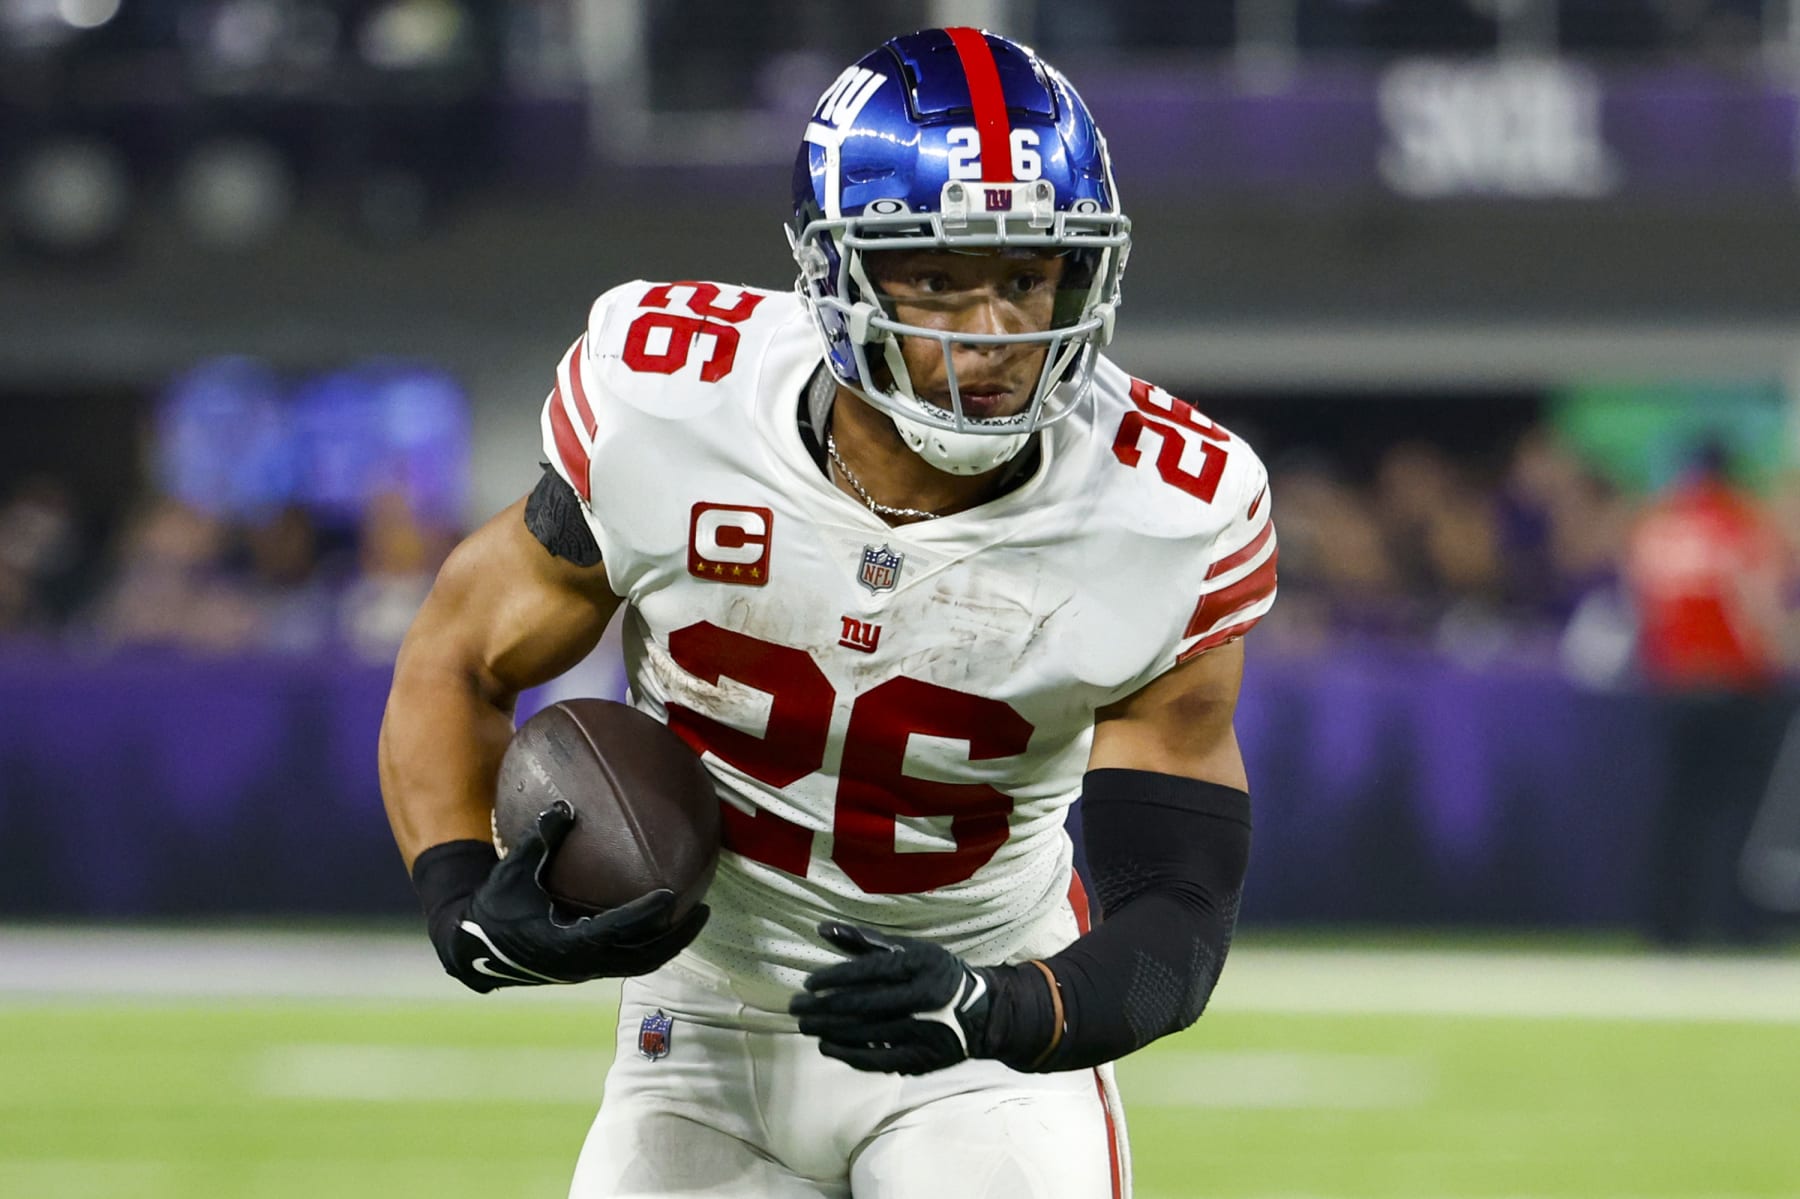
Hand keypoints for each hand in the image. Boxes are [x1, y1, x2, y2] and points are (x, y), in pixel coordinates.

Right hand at [428, 802, 707, 991]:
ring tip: (695, 916)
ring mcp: (587, 970)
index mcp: (566, 941)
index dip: (644, 914)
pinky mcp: (588, 968)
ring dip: (670, 943)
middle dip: (676, 936)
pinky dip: (651, 943)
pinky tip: (665, 919)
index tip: (671, 895)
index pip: (616, 929)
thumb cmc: (496, 904)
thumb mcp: (514, 870)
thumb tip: (565, 805)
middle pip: (643, 957)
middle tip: (704, 910)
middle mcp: (582, 962)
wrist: (475, 945)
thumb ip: (541, 839)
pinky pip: (629, 959)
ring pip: (640, 963)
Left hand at [789, 923, 1000, 1074]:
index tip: (809, 983)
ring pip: (867, 1035)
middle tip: (796, 1007)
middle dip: (824, 1007)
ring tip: (805, 1025)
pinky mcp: (922, 1059)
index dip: (836, 978)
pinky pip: (878, 1060)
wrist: (981, 1013)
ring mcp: (924, 1033)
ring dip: (830, 1030)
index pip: (870, 973)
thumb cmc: (936, 973)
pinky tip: (828, 1046)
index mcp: (921, 966)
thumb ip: (865, 942)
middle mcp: (924, 999)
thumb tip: (822, 928)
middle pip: (864, 1006)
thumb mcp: (909, 949)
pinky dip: (849, 1054)